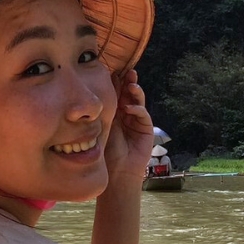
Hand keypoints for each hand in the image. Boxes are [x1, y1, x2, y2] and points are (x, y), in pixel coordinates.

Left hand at [102, 69, 155, 184]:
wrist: (118, 171)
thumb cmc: (107, 152)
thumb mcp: (103, 127)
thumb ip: (105, 112)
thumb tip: (97, 94)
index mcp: (116, 113)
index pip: (117, 95)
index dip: (116, 84)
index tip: (111, 72)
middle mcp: (127, 115)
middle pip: (130, 95)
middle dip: (129, 83)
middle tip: (127, 73)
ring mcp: (138, 122)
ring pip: (138, 102)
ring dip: (135, 92)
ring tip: (131, 85)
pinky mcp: (146, 129)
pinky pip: (143, 115)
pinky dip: (137, 110)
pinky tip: (130, 108)